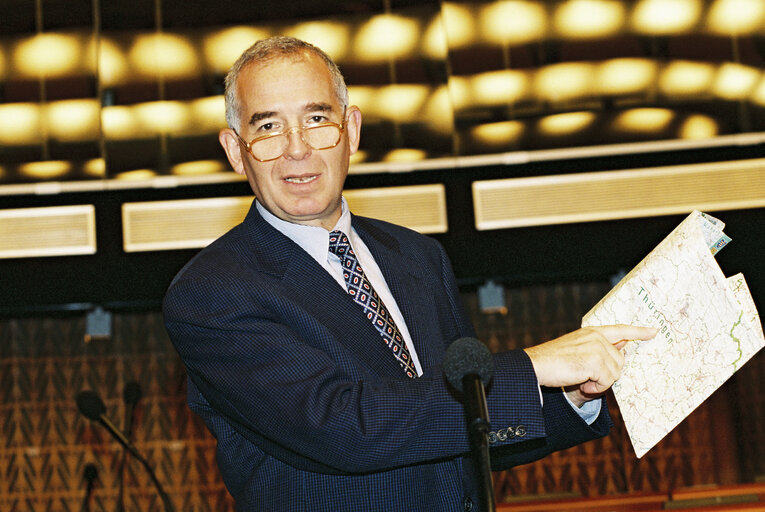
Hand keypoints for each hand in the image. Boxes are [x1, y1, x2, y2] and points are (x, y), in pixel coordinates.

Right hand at [523, 325, 656, 406]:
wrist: (536, 365)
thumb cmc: (553, 361)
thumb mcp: (578, 349)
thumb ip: (598, 348)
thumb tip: (620, 349)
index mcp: (592, 332)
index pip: (620, 329)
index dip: (638, 331)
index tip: (654, 331)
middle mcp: (597, 337)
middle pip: (620, 361)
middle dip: (607, 375)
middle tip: (586, 378)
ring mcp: (597, 347)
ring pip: (615, 373)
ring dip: (600, 382)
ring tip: (581, 379)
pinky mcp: (595, 360)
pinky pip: (607, 381)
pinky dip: (595, 388)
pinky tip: (581, 383)